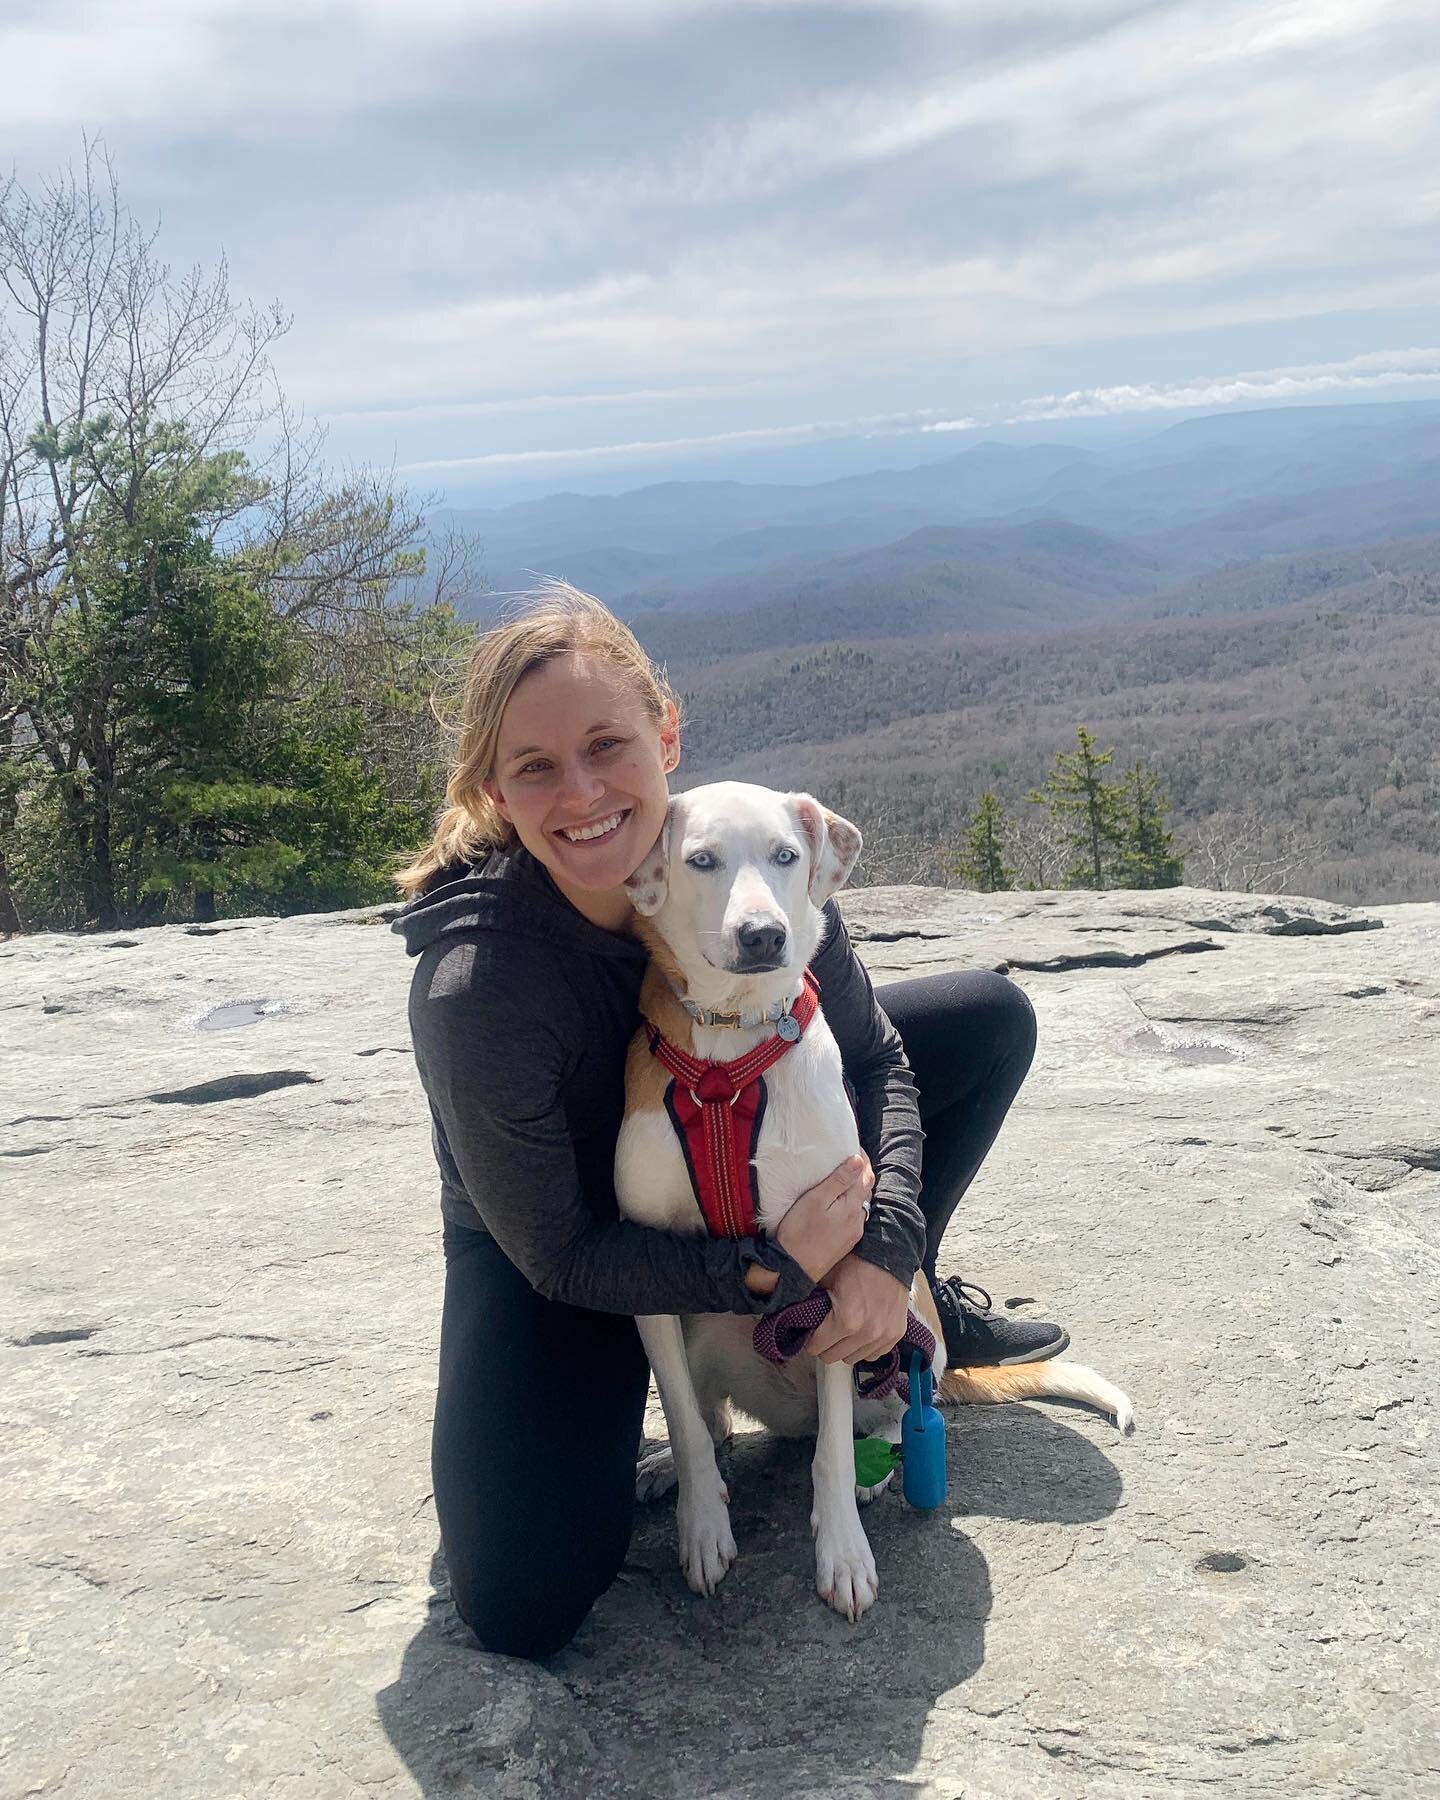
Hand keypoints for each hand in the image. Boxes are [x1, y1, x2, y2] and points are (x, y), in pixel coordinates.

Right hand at [774, 1152, 873, 1282]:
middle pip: (867, 1189)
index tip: (853, 1147)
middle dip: (862, 1172)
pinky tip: (840, 1202)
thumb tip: (858, 1160)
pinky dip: (852, 1203)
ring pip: (862, 1203)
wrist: (793, 1268)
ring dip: (858, 1188)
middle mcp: (859, 1220)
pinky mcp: (846, 1243)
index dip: (862, 1159)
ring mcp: (854, 1233)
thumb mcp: (816, 1199)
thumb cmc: (799, 1230)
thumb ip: (839, 1180)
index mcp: (853, 1207)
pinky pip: (855, 1216)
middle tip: (848, 1157)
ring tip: (845, 1176)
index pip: (866, 1176)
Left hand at [808, 1253, 910, 1365]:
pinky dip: (865, 1346)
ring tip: (845, 1329)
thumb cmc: (855, 1262)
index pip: (816, 1348)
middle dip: (826, 1345)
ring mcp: (883, 1336)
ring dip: (846, 1347)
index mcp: (845, 1320)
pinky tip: (861, 1331)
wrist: (889, 1254)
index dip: (810, 1339)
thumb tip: (793, 1314)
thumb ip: (809, 1299)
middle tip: (826, 1330)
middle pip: (833, 1357)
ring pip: (853, 1359)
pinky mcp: (896, 1335)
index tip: (811, 1331)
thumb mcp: (825, 1276)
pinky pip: (874, 1354)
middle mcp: (866, 1333)